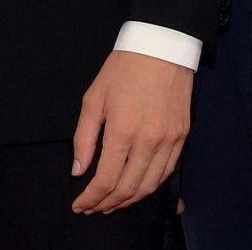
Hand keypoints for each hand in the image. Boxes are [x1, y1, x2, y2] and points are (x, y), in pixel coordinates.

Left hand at [71, 50, 192, 213]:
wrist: (159, 51)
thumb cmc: (120, 72)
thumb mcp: (92, 99)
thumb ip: (84, 138)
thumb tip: (78, 170)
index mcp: (122, 131)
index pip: (106, 179)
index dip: (91, 197)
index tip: (79, 205)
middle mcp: (149, 143)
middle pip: (128, 188)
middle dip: (108, 203)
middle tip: (92, 208)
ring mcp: (169, 143)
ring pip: (149, 186)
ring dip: (129, 200)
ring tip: (111, 204)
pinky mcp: (182, 140)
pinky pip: (166, 173)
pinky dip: (149, 187)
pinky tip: (136, 189)